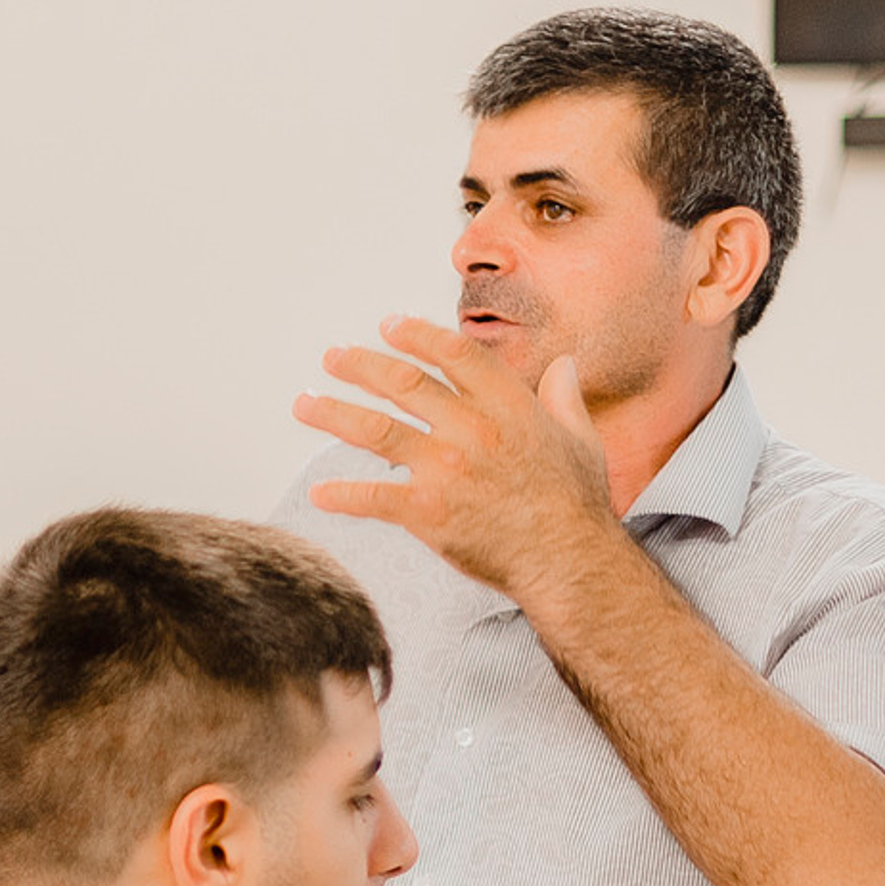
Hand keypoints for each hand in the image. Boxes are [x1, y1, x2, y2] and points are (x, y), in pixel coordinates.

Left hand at [294, 318, 616, 602]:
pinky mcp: (426, 511)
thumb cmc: (576, 504)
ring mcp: (445, 469)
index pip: (454, 355)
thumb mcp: (580, 439)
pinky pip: (371, 496)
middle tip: (333, 357)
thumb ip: (564, 398)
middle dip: (361, 365)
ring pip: (375, 429)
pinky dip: (341, 495)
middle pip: (404, 383)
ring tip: (304, 404)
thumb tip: (564, 365)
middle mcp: (471, 429)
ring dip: (333, 413)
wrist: (567, 560)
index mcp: (508, 406)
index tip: (389, 325)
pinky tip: (319, 493)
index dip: (417, 335)